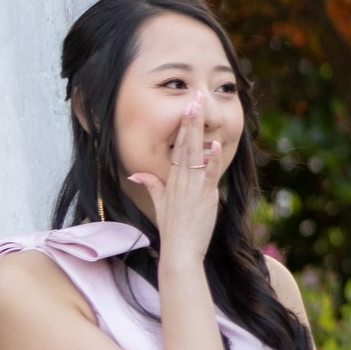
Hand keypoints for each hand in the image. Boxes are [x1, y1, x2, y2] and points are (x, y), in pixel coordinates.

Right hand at [126, 102, 222, 265]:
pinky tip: (214, 145)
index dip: (183, 127)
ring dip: (198, 132)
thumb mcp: (160, 205)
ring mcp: (193, 188)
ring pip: (195, 154)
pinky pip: (209, 175)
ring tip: (201, 111)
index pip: (178, 147)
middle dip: (190, 121)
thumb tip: (136, 174)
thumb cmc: (173, 230)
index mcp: (172, 180)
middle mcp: (182, 180)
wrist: (180, 250)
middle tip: (194, 99)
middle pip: (185, 144)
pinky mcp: (205, 197)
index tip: (188, 108)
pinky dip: (211, 160)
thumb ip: (152, 187)